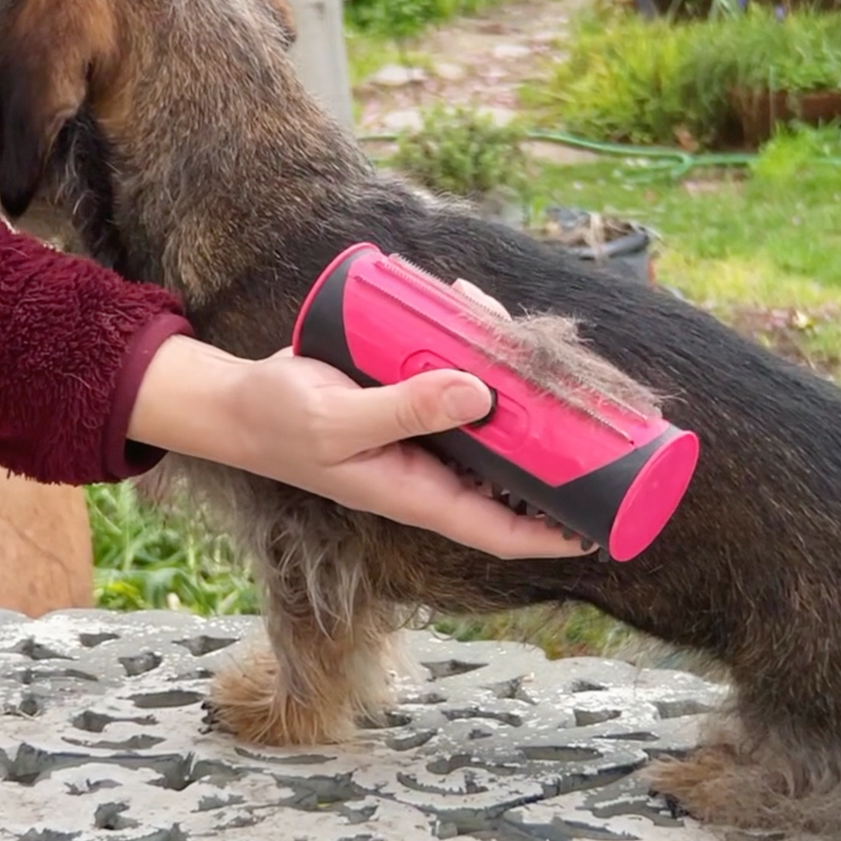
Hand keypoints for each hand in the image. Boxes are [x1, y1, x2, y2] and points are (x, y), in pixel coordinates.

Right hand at [128, 277, 593, 559]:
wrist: (239, 400)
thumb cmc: (278, 425)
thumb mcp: (337, 421)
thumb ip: (404, 409)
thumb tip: (480, 392)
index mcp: (419, 494)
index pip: (500, 528)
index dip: (553, 531)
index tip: (601, 525)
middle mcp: (431, 469)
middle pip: (508, 470)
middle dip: (551, 446)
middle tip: (591, 407)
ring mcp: (423, 435)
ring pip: (488, 416)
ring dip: (512, 382)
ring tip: (520, 336)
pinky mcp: (412, 399)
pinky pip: (456, 378)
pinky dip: (471, 348)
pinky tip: (470, 308)